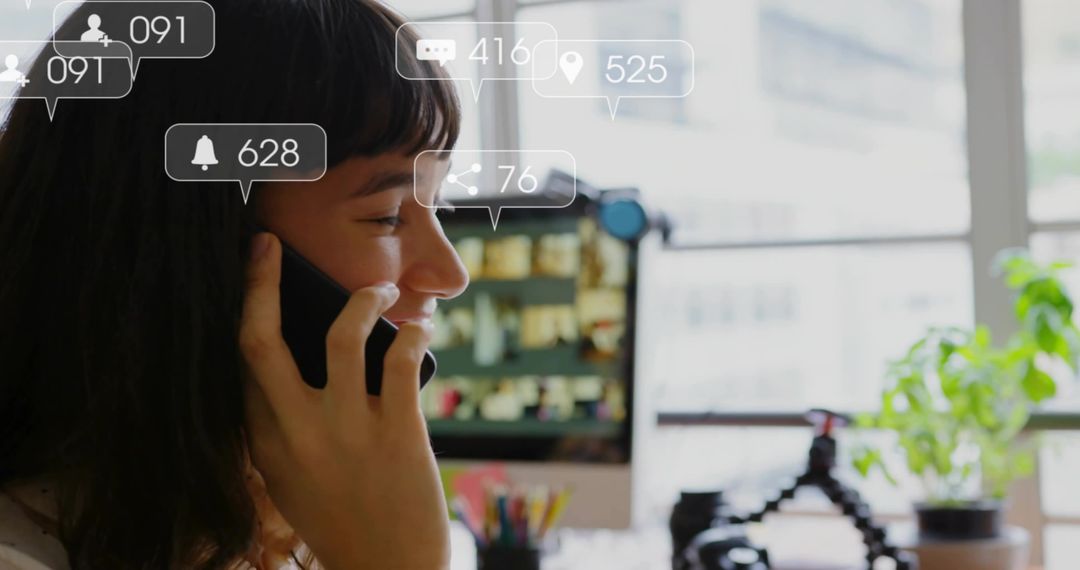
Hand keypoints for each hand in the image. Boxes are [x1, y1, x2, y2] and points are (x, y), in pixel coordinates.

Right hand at [239, 232, 450, 569]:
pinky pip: (401, 362)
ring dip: (364, 299)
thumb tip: (288, 373)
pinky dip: (412, 333)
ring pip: (341, 337)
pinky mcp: (397, 434)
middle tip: (267, 243)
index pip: (239, 362)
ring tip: (382, 289)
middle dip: (259, 283)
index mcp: (265, 442)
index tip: (250, 268)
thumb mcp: (291, 479)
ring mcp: (346, 431)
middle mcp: (296, 432)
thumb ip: (281, 428)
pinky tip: (419, 328)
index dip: (243, 308)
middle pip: (259, 342)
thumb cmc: (341, 522)